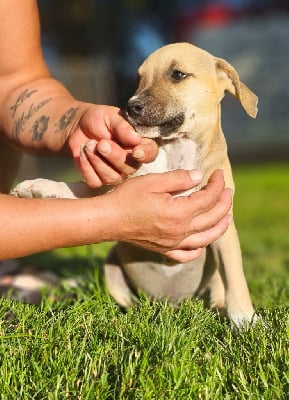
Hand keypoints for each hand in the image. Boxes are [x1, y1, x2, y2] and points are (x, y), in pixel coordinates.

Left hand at [67, 105, 157, 186]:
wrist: (76, 126)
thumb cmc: (98, 119)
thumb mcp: (110, 116)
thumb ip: (122, 127)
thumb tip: (135, 138)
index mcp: (139, 145)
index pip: (150, 153)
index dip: (145, 154)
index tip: (136, 151)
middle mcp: (130, 162)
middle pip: (130, 168)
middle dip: (115, 156)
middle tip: (101, 143)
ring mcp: (115, 173)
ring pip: (112, 178)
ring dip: (98, 161)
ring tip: (88, 144)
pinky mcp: (98, 180)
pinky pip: (95, 181)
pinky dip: (86, 167)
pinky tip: (82, 153)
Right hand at [103, 169, 231, 261]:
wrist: (108, 220)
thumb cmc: (127, 198)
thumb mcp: (153, 182)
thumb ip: (178, 179)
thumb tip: (198, 176)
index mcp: (179, 213)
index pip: (209, 198)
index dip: (217, 184)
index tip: (218, 173)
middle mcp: (180, 231)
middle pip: (213, 218)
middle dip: (224, 202)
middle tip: (227, 190)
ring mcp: (173, 243)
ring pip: (206, 238)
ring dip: (220, 226)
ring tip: (227, 216)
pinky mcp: (164, 249)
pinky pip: (187, 255)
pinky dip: (199, 249)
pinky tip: (202, 243)